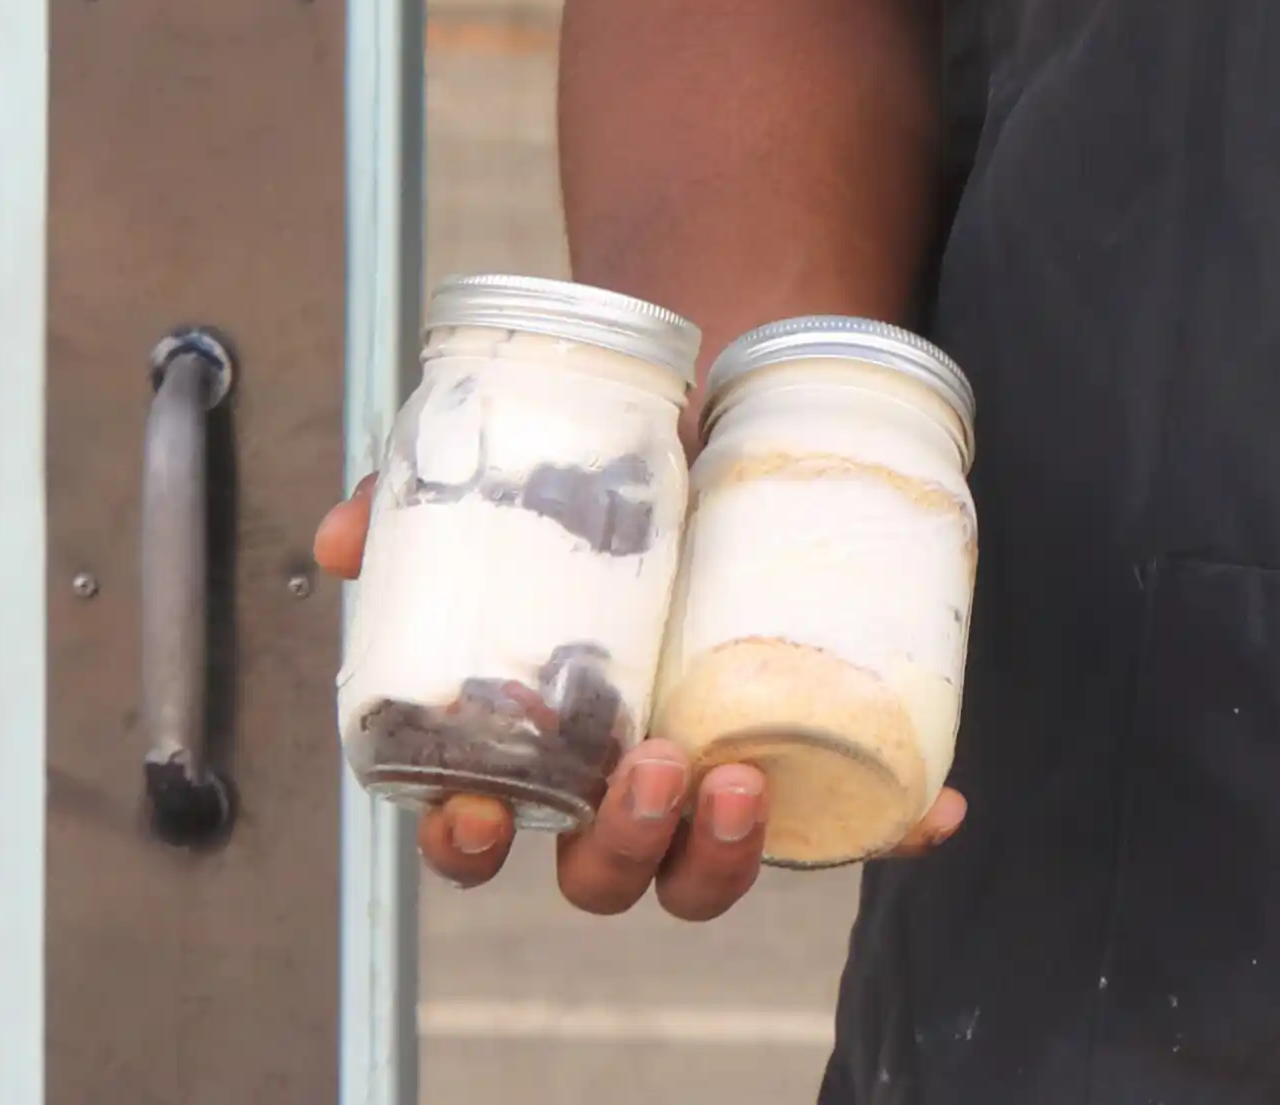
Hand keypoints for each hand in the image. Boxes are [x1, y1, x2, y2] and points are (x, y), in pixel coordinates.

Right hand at [307, 485, 966, 913]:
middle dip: (622, 844)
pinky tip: (932, 807)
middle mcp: (616, 783)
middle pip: (602, 873)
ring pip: (704, 875)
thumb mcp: (510, 471)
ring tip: (744, 782)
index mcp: (532, 743)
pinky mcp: (804, 748)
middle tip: (658, 767)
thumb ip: (415, 498)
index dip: (472, 842)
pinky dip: (892, 827)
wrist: (724, 404)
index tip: (485, 814)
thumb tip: (348, 536)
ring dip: (723, 858)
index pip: (478, 832)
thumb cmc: (603, 470)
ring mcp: (712, 777)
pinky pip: (853, 819)